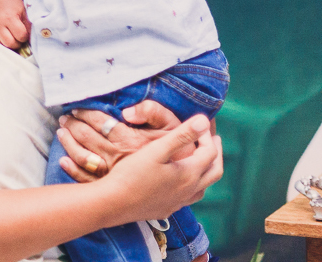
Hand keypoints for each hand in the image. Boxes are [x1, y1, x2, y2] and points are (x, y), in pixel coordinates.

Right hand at [0, 0, 29, 48]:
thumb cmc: (12, 3)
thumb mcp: (23, 11)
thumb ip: (28, 26)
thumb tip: (31, 41)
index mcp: (9, 17)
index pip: (21, 36)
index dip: (25, 36)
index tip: (24, 32)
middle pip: (10, 44)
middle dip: (16, 42)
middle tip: (17, 36)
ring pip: (0, 44)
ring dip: (7, 42)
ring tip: (9, 34)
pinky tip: (1, 32)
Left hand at [57, 101, 182, 181]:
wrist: (187, 179)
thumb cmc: (178, 149)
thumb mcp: (171, 124)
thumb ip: (152, 111)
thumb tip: (128, 111)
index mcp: (132, 142)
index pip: (102, 123)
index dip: (86, 114)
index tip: (77, 108)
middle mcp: (121, 158)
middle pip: (89, 139)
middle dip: (73, 126)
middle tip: (64, 118)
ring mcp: (116, 175)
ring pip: (84, 158)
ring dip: (69, 143)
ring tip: (62, 131)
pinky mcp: (115, 188)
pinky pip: (88, 180)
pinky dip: (72, 170)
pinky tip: (64, 160)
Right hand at [102, 114, 222, 223]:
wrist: (114, 203)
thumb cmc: (132, 174)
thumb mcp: (156, 150)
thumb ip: (181, 135)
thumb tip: (204, 121)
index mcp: (189, 174)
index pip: (210, 153)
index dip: (207, 136)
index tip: (200, 124)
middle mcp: (189, 190)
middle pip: (214, 172)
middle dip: (216, 154)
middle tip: (213, 140)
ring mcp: (179, 202)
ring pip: (203, 187)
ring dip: (206, 171)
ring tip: (200, 161)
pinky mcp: (167, 209)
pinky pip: (188, 197)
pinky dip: (192, 185)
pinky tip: (180, 182)